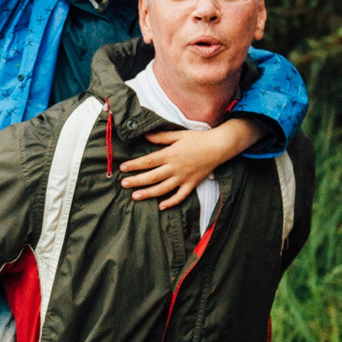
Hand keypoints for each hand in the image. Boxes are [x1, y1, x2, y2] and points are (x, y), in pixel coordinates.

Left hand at [118, 121, 257, 207]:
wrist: (219, 147)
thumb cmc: (198, 139)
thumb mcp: (179, 134)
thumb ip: (161, 136)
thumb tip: (145, 135)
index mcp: (170, 154)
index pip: (148, 161)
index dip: (134, 165)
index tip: (123, 168)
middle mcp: (175, 168)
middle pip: (152, 176)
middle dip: (136, 181)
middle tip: (123, 184)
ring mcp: (183, 177)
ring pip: (163, 188)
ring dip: (148, 193)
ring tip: (135, 196)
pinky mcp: (192, 184)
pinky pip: (180, 196)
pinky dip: (171, 202)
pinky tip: (161, 206)